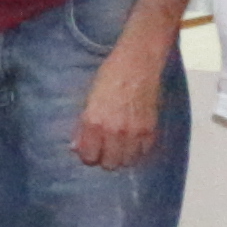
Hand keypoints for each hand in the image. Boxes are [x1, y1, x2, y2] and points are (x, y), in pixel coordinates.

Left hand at [71, 54, 167, 173]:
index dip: (88, 155)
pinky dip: (138, 149)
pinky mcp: (150, 128)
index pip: (89, 157)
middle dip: (105, 159)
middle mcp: (114, 131)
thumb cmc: (110, 75)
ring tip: (120, 145)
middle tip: (105, 149)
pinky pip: (144, 151)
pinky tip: (134, 139)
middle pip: (109, 164)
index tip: (90, 150)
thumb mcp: (89, 99)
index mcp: (95, 122)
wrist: (138, 62)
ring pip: (127, 161)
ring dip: (122, 156)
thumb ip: (83, 126)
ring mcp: (134, 131)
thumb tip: (76, 147)